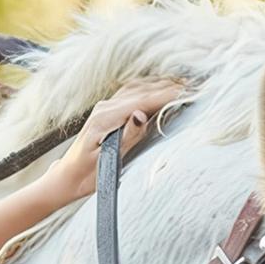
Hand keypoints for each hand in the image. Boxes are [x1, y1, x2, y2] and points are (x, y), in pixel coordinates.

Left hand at [39, 76, 188, 203]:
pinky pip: (132, 93)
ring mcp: (105, 107)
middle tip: (196, 87)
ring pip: (139, 88)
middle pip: (143, 90)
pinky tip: (164, 88)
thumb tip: (140, 114)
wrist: (68, 177)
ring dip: (162, 86)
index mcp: (104, 118)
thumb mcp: (107, 161)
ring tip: (186, 85)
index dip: (168, 96)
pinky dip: (151, 89)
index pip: (143, 101)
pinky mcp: (107, 110)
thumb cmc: (86, 175)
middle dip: (170, 88)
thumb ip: (126, 137)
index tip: (189, 92)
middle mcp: (104, 107)